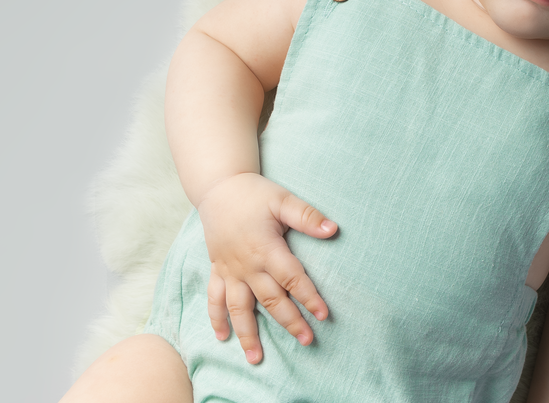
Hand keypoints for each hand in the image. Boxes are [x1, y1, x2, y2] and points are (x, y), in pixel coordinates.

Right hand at [196, 172, 337, 363]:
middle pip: (270, 299)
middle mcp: (246, 265)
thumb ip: (307, 216)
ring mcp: (229, 270)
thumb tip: (333, 230)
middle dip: (289, 321)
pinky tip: (223, 337)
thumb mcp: (283, 200)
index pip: (292, 278)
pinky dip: (217, 318)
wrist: (218, 189)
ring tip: (257, 358)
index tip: (323, 315)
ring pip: (239, 308)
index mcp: (265, 249)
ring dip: (248, 334)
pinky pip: (214, 298)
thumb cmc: (254, 194)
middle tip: (307, 341)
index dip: (309, 297)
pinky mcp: (217, 270)